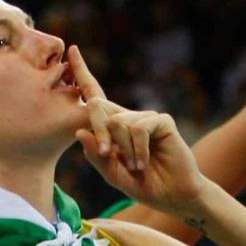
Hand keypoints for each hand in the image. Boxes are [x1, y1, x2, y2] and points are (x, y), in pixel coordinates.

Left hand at [68, 46, 206, 213]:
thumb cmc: (143, 184)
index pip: (94, 96)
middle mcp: (128, 117)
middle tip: (109, 155)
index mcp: (113, 127)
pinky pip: (139, 128)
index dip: (82, 73)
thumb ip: (96, 156)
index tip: (72, 49)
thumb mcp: (113, 174)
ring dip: (125, 150)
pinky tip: (144, 162)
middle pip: (98, 106)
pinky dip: (138, 149)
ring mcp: (145, 117)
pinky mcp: (161, 121)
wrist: (173, 195)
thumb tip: (80, 132)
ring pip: (118, 122)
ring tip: (136, 166)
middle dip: (99, 132)